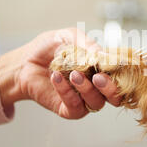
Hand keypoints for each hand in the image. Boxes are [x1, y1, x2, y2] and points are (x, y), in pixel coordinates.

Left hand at [0, 28, 121, 118]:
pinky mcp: (68, 110)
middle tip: (98, 77)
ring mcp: (83, 100)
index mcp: (101, 69)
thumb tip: (104, 55)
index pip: (120, 76)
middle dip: (110, 88)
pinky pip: (75, 107)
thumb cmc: (48, 48)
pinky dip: (66, 91)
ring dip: (86, 88)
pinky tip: (57, 77)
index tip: (115, 63)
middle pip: (115, 97)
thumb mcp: (69, 37)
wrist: (24, 61)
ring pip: (96, 102)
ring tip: (73, 74)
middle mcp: (96, 87)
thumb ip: (87, 44)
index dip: (122, 72)